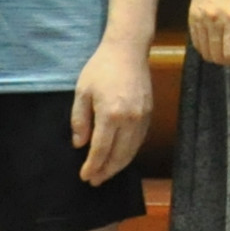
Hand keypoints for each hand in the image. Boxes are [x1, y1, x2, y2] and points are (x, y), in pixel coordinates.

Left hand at [72, 34, 152, 185]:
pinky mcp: (149, 113)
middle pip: (119, 155)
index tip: (85, 176)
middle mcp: (130, 119)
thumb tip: (80, 145)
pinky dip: (129, 153)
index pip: (101, 149)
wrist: (127, 50)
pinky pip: (139, 140)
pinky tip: (120, 156)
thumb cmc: (100, 68)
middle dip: (106, 171)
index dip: (92, 166)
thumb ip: (80, 120)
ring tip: (106, 173)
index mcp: (110, 114)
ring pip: (132, 151)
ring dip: (118, 165)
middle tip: (94, 180)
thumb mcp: (82, 92)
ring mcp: (142, 117)